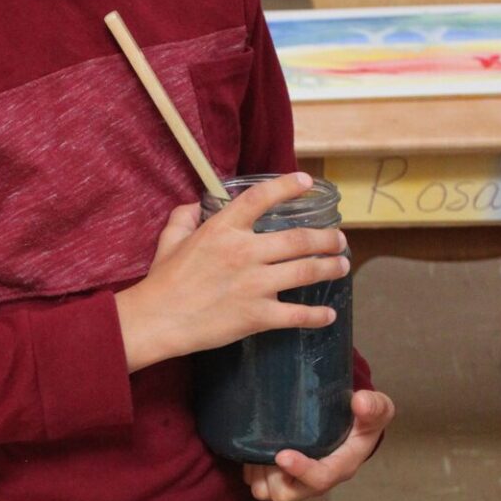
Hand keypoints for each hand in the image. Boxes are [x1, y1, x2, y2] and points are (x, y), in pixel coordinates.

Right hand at [114, 172, 350, 371]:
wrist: (159, 319)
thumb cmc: (164, 279)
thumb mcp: (170, 239)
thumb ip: (184, 217)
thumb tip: (196, 205)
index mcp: (222, 230)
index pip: (260, 199)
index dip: (287, 187)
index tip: (307, 182)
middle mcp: (243, 252)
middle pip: (298, 239)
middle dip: (325, 238)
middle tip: (338, 238)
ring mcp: (254, 285)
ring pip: (305, 272)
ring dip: (330, 268)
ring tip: (342, 265)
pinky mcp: (258, 316)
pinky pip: (297, 315)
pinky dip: (317, 315)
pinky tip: (329, 314)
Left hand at [245, 388, 396, 500]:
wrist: (351, 424)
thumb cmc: (363, 418)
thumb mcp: (377, 409)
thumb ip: (374, 407)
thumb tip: (360, 402)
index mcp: (341, 466)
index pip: (321, 478)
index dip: (301, 471)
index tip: (281, 456)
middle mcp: (318, 478)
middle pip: (288, 492)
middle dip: (271, 476)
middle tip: (258, 450)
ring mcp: (299, 479)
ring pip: (269, 491)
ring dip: (258, 475)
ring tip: (252, 448)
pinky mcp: (284, 475)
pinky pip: (260, 483)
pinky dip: (251, 471)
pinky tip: (249, 449)